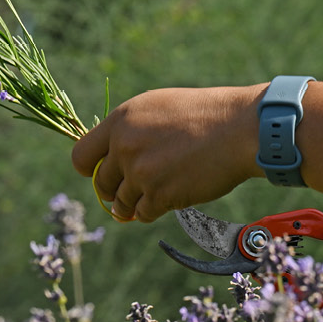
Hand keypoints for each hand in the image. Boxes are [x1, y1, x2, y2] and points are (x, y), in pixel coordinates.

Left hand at [71, 85, 262, 222]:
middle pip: (102, 184)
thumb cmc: (208, 114)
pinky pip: (143, 214)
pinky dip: (154, 211)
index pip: (81, 156)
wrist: (241, 128)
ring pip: (122, 203)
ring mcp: (141, 172)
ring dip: (137, 203)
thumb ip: (132, 129)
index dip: (91, 169)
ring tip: (158, 192)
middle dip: (116, 190)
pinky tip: (171, 198)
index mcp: (122, 121)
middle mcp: (125, 146)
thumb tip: (113, 156)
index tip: (106, 174)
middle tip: (137, 188)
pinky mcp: (160, 194)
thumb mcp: (160, 107)